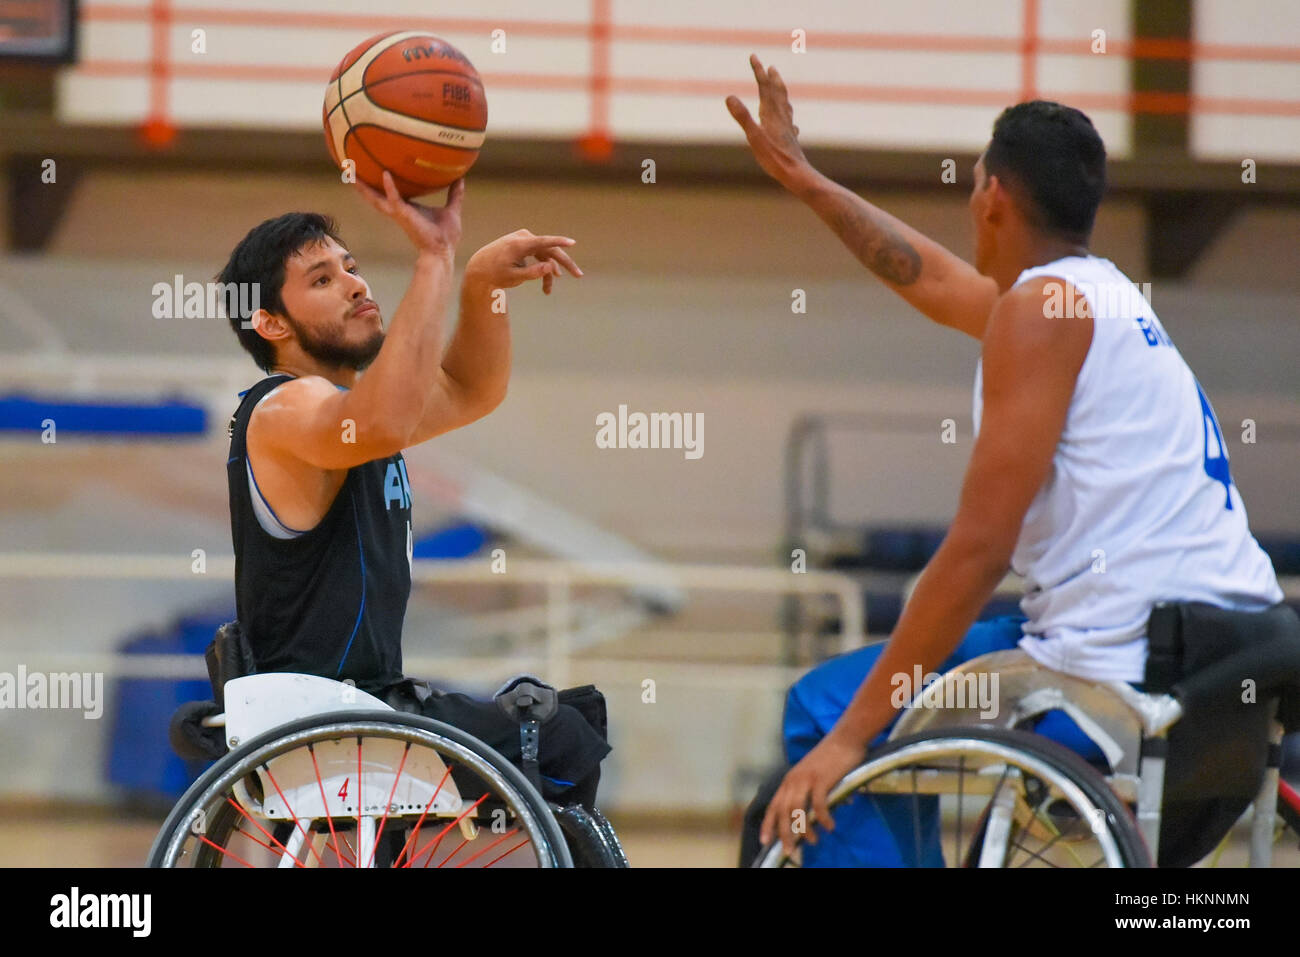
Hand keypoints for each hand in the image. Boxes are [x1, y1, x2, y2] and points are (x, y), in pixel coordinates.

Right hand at [353, 171, 464, 257]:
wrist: (444, 250)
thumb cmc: (446, 235)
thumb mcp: (451, 209)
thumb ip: (454, 194)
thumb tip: (461, 179)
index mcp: (407, 209)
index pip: (389, 194)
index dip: (379, 184)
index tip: (372, 171)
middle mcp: (399, 210)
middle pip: (375, 196)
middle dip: (363, 186)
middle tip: (350, 171)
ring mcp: (400, 213)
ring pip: (377, 199)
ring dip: (365, 187)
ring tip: (352, 173)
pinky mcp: (404, 216)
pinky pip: (395, 199)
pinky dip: (390, 188)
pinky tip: (386, 175)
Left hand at [464, 229, 582, 295]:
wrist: (479, 268)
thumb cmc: (495, 274)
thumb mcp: (513, 277)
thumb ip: (533, 273)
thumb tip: (551, 268)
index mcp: (520, 244)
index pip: (544, 242)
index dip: (560, 242)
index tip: (573, 243)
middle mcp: (524, 238)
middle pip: (550, 250)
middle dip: (564, 264)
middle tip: (579, 275)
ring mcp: (524, 239)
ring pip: (545, 255)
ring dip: (549, 273)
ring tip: (548, 291)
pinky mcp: (524, 244)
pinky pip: (538, 256)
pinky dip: (542, 268)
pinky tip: (546, 284)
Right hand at [725, 54, 811, 187]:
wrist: (795, 173)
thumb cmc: (774, 158)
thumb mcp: (754, 137)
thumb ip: (742, 116)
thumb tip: (729, 96)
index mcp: (771, 114)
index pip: (764, 87)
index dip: (758, 71)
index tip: (753, 56)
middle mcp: (781, 117)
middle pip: (778, 93)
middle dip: (772, 78)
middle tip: (769, 67)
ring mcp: (788, 127)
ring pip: (785, 105)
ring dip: (781, 93)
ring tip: (779, 87)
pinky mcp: (791, 138)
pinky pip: (789, 121)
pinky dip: (787, 115)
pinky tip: (791, 124)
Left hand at [760, 728, 865, 855]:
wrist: (845, 738)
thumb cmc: (832, 758)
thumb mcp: (814, 776)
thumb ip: (812, 794)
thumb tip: (819, 814)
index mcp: (789, 780)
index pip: (773, 805)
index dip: (768, 824)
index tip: (764, 841)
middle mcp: (794, 780)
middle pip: (783, 811)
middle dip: (784, 833)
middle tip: (789, 851)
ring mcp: (806, 779)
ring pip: (797, 810)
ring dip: (804, 829)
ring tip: (812, 841)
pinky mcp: (821, 779)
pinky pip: (818, 805)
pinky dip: (822, 818)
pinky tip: (830, 826)